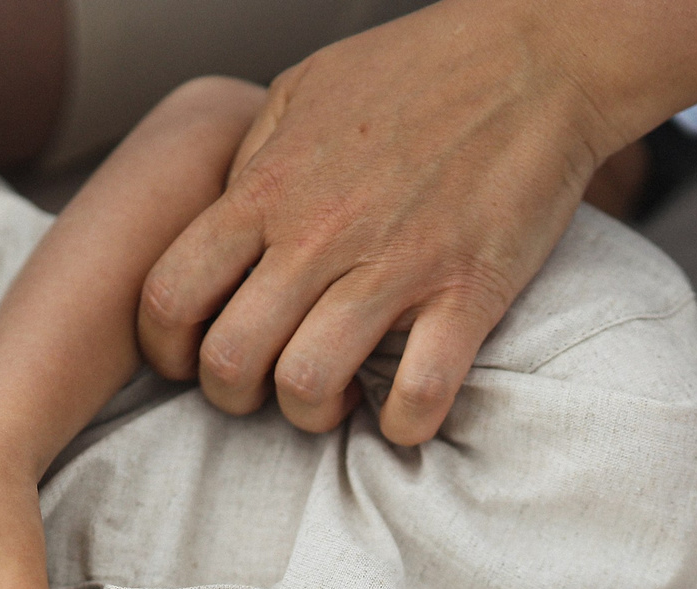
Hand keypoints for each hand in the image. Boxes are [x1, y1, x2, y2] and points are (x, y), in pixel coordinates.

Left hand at [137, 0, 625, 446]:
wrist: (533, 56)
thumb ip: (253, 162)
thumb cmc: (416, 71)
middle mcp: (319, 235)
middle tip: (265, 389)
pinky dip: (405, 425)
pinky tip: (406, 413)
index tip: (190, 359)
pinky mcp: (468, 293)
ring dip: (313, 413)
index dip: (163, 348)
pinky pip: (420, 393)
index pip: (170, 293)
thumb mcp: (303, 92)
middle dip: (234, 398)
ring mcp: (395, 267)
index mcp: (268, 189)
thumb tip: (226, 226)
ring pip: (309, 385)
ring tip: (336, 397)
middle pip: (230, 359)